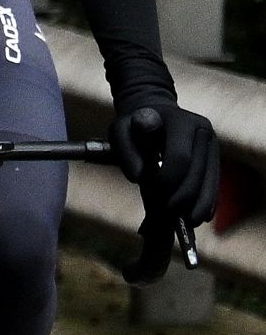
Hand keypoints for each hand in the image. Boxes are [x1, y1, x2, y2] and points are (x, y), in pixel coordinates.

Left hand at [120, 94, 219, 233]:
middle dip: (183, 195)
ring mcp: (212, 145)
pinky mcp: (214, 157)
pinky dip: (207, 200)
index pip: (180, 157)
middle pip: (197, 172)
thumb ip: (126, 151)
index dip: (169, 180)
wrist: (155, 112)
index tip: (156, 196)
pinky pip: (214, 182)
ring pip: (210, 180)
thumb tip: (139, 178)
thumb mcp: (120, 130)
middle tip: (168, 212)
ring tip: (187, 222)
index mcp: (182, 122)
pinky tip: (199, 216)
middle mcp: (203, 132)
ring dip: (199, 203)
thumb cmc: (133, 124)